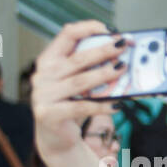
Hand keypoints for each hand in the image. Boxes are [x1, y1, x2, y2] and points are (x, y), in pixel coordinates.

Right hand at [30, 20, 126, 160]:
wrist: (56, 137)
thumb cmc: (71, 104)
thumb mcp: (77, 83)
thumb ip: (91, 69)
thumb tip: (122, 59)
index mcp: (49, 60)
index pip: (67, 35)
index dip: (89, 29)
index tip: (111, 30)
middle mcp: (42, 75)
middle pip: (77, 59)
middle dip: (102, 51)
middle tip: (123, 46)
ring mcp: (43, 95)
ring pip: (80, 82)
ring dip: (104, 75)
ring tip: (123, 70)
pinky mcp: (49, 114)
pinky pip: (81, 107)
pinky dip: (101, 105)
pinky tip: (118, 105)